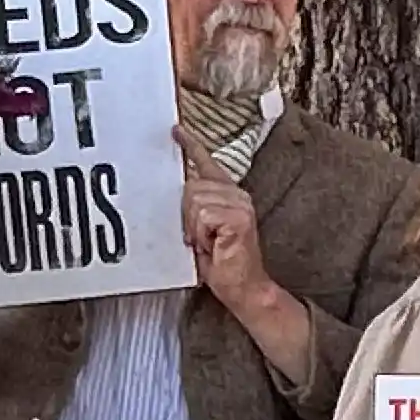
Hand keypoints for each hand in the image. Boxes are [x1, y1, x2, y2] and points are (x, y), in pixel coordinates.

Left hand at [178, 143, 279, 312]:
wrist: (243, 288)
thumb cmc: (222, 263)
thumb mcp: (201, 230)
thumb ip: (193, 208)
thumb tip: (177, 191)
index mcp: (228, 195)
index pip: (208, 163)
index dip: (191, 145)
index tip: (176, 131)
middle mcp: (237, 194)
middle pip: (191, 185)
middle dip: (187, 216)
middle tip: (200, 238)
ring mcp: (241, 204)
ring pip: (195, 200)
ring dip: (194, 227)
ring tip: (208, 243)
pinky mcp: (240, 217)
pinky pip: (203, 214)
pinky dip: (200, 233)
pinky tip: (213, 245)